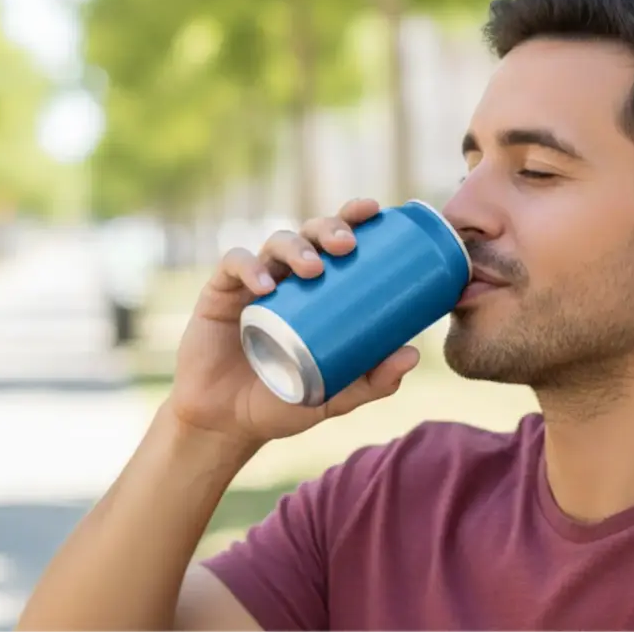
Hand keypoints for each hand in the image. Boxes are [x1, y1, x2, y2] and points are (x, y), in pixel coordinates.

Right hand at [165, 198, 420, 444]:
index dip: (354, 218)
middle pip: (310, 233)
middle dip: (330, 228)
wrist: (227, 423)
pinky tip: (265, 285)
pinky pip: (234, 266)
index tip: (375, 210)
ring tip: (312, 269)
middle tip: (347, 245)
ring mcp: (253, 283)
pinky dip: (250, 268)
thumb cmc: (283, 401)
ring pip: (275, 243)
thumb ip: (373, 382)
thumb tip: (414, 353)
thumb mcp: (334, 395)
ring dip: (296, 248)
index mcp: (317, 289)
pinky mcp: (220, 292)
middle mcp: (287, 277)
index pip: (336, 242)